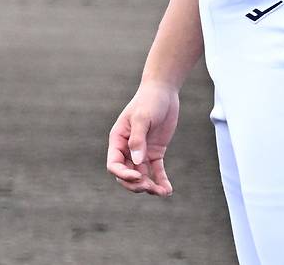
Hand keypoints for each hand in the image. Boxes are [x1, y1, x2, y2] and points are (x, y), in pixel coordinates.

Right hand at [107, 81, 178, 196]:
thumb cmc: (149, 101)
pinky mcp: (155, 152)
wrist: (163, 91)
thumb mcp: (142, 118)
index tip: (138, 175)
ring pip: (142, 176)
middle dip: (136, 184)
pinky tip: (168, 190)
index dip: (123, 175)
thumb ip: (138, 139)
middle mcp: (127, 149)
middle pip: (126, 175)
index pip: (114, 165)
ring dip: (150, 187)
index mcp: (118, 140)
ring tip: (162, 192)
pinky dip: (161, 181)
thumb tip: (137, 162)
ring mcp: (141, 152)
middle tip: (149, 186)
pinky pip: (156, 171)